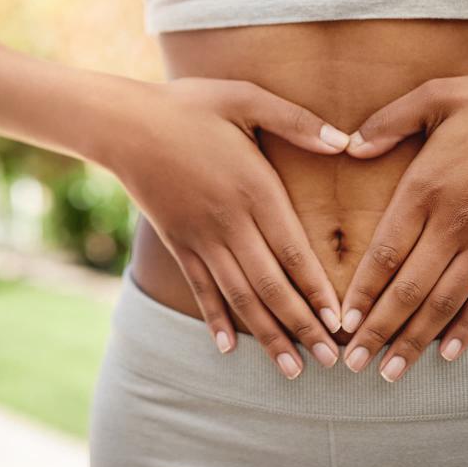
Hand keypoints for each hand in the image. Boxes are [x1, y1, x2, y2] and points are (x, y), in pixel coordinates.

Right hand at [108, 77, 350, 378]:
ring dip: (268, 335)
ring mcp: (201, 237)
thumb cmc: (188, 105)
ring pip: (240, 296)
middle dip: (303, 326)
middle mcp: (229, 222)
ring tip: (292, 369)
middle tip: (331, 360)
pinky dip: (215, 319)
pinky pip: (200, 288)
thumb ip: (295, 120)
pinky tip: (228, 347)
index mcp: (254, 188)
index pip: (293, 251)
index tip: (341, 322)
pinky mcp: (178, 242)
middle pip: (272, 284)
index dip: (318, 289)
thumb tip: (343, 141)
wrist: (123, 123)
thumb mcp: (245, 97)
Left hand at [337, 71, 467, 380]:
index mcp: (426, 187)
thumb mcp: (436, 95)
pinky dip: (467, 329)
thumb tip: (348, 146)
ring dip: (415, 341)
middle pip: (408, 289)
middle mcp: (455, 223)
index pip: (385, 252)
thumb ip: (388, 122)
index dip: (361, 292)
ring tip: (391, 373)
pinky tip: (448, 355)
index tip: (341, 322)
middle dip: (378, 330)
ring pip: (444, 302)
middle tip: (353, 365)